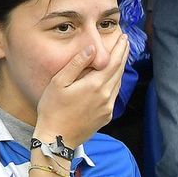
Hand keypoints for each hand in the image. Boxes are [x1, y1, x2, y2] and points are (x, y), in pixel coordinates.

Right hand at [33, 22, 127, 147]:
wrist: (57, 138)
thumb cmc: (53, 109)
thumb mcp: (59, 83)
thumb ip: (76, 64)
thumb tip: (91, 49)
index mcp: (94, 85)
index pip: (113, 62)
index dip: (119, 49)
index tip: (123, 38)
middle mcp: (105, 96)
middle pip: (118, 71)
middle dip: (123, 55)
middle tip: (125, 42)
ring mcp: (107, 108)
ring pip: (118, 83)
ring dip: (120, 69)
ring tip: (121, 57)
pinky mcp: (106, 117)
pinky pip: (114, 95)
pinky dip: (115, 83)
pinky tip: (112, 79)